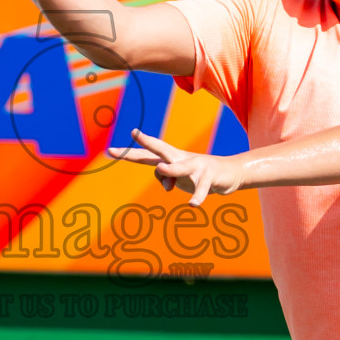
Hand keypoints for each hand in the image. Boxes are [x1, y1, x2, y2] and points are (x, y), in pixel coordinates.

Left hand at [109, 129, 243, 205]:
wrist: (228, 173)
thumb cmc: (197, 174)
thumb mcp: (178, 179)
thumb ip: (166, 179)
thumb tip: (165, 185)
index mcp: (172, 158)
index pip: (148, 154)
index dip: (130, 151)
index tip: (111, 149)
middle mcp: (181, 158)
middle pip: (161, 149)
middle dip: (146, 143)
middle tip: (134, 134)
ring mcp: (196, 166)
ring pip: (180, 168)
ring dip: (171, 171)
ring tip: (163, 173)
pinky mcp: (209, 178)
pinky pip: (201, 189)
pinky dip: (197, 197)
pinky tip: (192, 205)